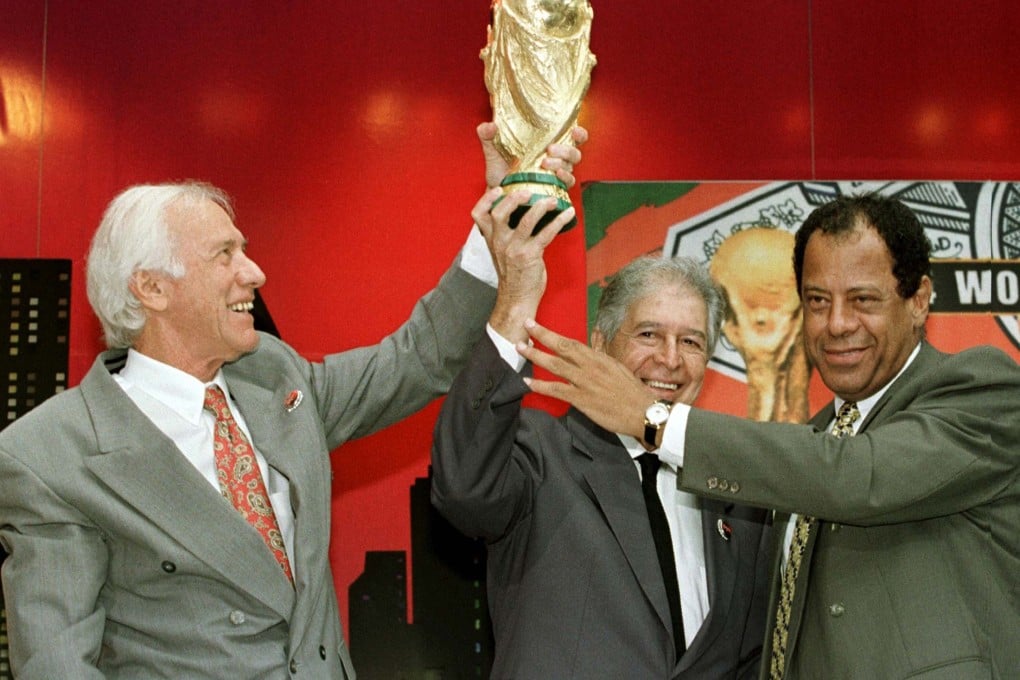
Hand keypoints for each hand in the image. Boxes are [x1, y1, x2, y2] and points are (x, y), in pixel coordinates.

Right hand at [472, 191, 572, 342]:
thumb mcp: (502, 251)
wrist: (517, 299)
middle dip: (514, 198)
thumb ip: (506, 233)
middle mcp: (500, 242)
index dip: (486, 198)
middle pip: (499, 213)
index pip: (479, 214)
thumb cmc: (513, 274)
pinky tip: (568, 214)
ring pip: (526, 221)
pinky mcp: (530, 256)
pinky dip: (559, 221)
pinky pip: (546, 234)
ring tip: (553, 200)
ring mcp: (514, 249)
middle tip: (528, 191)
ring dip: (541, 207)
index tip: (499, 188)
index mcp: (491, 239)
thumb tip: (522, 211)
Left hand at [479, 122, 587, 189]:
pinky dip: (564, 177)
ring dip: (562, 162)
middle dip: (566, 149)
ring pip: (571, 165)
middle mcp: (556, 157)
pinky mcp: (554, 187)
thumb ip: (488, 135)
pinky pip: (568, 182)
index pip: (571, 135)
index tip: (575, 130)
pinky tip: (555, 175)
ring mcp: (556, 173)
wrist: (497, 192)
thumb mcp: (492, 149)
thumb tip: (488, 126)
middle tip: (549, 149)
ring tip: (545, 163)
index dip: (579, 132)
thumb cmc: (499, 167)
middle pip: (574, 151)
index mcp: (547, 143)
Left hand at [518, 319, 650, 438]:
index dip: (551, 333)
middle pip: (561, 348)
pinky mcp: (583, 400)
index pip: (570, 342)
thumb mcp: (616, 368)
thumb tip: (593, 347)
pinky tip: (528, 383)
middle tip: (524, 328)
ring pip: (556, 366)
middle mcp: (590, 366)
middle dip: (541, 337)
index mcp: (598, 358)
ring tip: (521, 349)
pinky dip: (541, 386)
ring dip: (536, 356)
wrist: (643, 411)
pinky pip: (557, 391)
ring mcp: (585, 382)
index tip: (536, 325)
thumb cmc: (631, 392)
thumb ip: (600, 358)